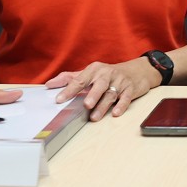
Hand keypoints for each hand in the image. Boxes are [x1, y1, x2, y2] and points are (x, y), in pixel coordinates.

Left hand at [46, 58, 160, 120]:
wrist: (137, 71)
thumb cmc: (108, 74)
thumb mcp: (90, 73)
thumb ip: (70, 78)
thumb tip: (49, 84)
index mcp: (94, 69)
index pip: (80, 80)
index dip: (69, 90)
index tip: (59, 100)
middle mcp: (107, 74)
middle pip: (100, 85)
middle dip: (93, 95)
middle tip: (86, 105)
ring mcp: (120, 81)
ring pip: (111, 94)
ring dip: (103, 106)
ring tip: (95, 117)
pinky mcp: (131, 88)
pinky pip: (126, 97)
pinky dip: (121, 105)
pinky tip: (116, 112)